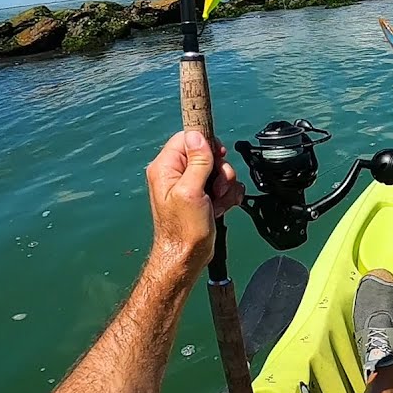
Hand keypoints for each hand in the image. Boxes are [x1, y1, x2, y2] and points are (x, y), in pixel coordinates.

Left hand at [145, 130, 243, 281]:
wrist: (187, 257)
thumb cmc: (183, 230)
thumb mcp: (191, 192)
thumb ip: (196, 161)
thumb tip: (197, 135)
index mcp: (166, 167)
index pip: (188, 137)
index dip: (206, 144)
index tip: (217, 157)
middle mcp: (175, 173)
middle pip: (206, 153)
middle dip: (219, 170)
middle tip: (216, 188)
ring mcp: (189, 185)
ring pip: (217, 169)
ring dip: (225, 186)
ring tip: (217, 202)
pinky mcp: (201, 195)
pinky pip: (221, 185)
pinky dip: (226, 196)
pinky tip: (220, 208)